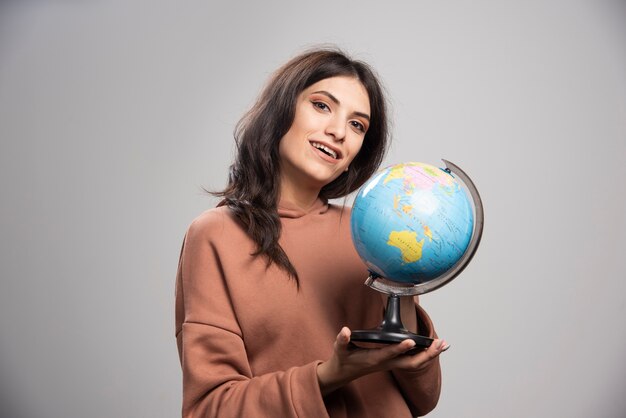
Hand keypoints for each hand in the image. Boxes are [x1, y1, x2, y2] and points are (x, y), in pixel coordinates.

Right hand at [316, 327, 447, 395]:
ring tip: (443, 344)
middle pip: (411, 363)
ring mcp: (391, 364)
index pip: (389, 354)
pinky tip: (433, 348)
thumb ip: (342, 340)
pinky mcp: (393, 362)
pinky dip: (425, 355)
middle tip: (439, 343)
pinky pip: (413, 361)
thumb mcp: (339, 349)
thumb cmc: (343, 360)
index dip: (400, 348)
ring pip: (415, 363)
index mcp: (374, 359)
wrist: (344, 374)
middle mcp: (386, 363)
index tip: (410, 341)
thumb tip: (344, 330)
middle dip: (426, 354)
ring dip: (430, 354)